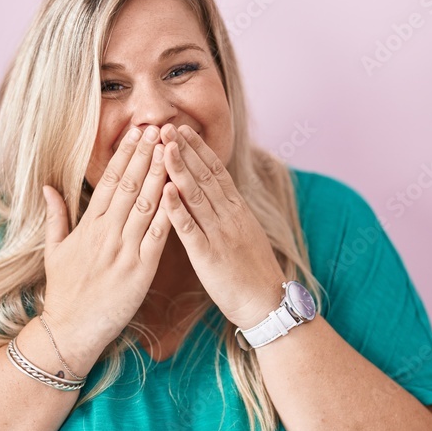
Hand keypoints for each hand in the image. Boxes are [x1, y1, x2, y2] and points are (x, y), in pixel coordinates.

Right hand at [41, 125, 170, 363]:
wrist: (71, 330)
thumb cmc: (64, 290)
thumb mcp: (54, 250)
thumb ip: (55, 216)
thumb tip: (48, 187)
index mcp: (87, 226)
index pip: (108, 182)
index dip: (124, 155)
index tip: (136, 133)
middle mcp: (106, 234)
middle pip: (128, 187)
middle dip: (145, 156)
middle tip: (158, 129)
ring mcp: (123, 252)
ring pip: (145, 206)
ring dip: (159, 176)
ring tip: (171, 150)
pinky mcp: (140, 271)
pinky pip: (157, 237)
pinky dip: (169, 213)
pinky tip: (179, 193)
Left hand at [158, 124, 285, 328]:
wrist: (267, 303)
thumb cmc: (252, 272)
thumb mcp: (244, 233)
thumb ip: (228, 213)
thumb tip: (213, 193)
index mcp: (237, 210)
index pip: (216, 171)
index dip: (199, 149)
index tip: (183, 129)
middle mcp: (230, 216)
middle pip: (205, 176)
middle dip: (185, 149)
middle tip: (167, 126)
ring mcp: (220, 234)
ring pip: (197, 196)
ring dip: (179, 169)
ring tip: (164, 147)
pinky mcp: (209, 255)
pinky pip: (191, 229)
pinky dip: (178, 209)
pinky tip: (165, 192)